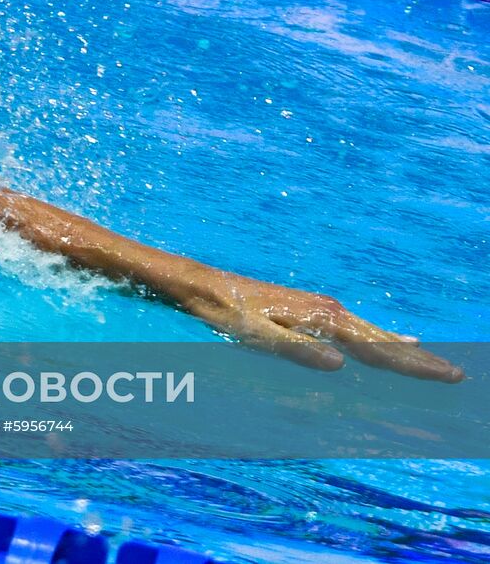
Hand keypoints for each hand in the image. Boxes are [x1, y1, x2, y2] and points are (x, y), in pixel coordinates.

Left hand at [175, 270, 464, 382]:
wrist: (206, 286)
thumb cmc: (228, 313)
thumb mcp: (257, 336)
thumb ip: (297, 350)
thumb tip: (339, 363)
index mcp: (323, 319)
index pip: (379, 348)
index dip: (414, 364)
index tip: (448, 375)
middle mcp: (330, 311)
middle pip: (384, 341)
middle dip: (420, 359)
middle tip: (456, 375)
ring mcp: (322, 309)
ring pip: (373, 334)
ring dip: (404, 351)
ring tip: (432, 362)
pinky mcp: (312, 310)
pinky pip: (358, 329)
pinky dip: (381, 339)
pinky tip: (394, 340)